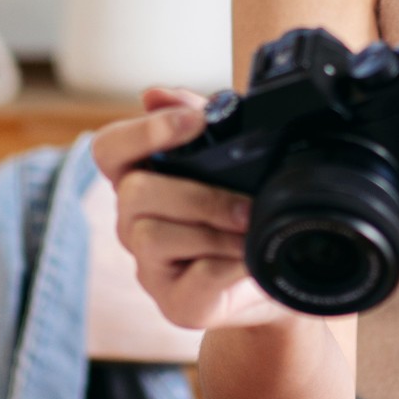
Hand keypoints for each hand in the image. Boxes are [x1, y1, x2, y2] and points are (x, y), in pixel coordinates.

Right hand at [92, 87, 291, 331]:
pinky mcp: (176, 304)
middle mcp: (134, 221)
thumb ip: (197, 120)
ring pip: (153, 236)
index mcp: (142, 179)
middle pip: (134, 193)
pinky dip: (228, 265)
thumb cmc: (250, 211)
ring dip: (213, 230)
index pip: (109, 149)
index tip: (194, 122)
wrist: (289, 274)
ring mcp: (150, 266)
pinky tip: (250, 260)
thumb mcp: (233, 160)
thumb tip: (153, 94)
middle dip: (198, 194)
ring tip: (251, 231)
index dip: (141, 132)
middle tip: (245, 202)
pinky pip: (193, 279)